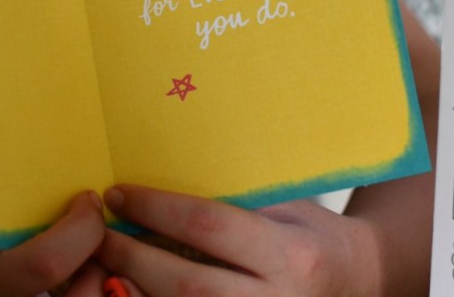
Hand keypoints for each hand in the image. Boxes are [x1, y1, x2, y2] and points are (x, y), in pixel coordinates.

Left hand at [96, 185, 382, 295]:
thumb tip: (162, 169)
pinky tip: (126, 287)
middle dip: (132, 255)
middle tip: (98, 231)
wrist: (355, 282)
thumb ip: (234, 195)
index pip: (209, 227)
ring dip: (132, 289)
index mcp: (290, 256)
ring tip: (99, 262)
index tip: (119, 193)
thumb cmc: (311, 234)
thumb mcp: (285, 204)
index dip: (156, 208)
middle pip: (187, 285)